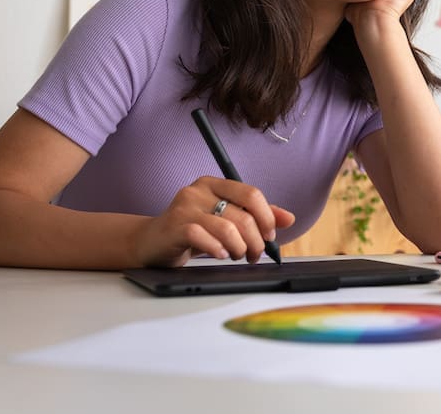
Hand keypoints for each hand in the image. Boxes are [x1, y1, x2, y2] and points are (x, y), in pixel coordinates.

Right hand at [131, 177, 294, 266]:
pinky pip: (203, 236)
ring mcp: (185, 207)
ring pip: (227, 227)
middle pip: (242, 215)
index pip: (251, 194)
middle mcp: (199, 190)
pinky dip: (217, 249)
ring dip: (239, 248)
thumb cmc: (192, 230)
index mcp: (215, 184)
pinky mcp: (173, 225)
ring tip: (236, 256)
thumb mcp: (225, 220)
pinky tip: (219, 255)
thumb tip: (289, 218)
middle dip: (255, 241)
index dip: (267, 217)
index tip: (270, 235)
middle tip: (254, 254)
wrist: (151, 243)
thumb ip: (256, 217)